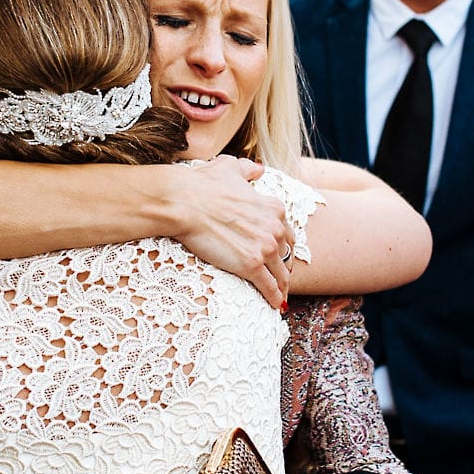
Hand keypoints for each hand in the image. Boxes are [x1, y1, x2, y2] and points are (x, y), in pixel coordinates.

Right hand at [172, 157, 293, 308]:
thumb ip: (248, 170)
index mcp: (274, 207)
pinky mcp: (251, 265)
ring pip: (281, 273)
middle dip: (283, 266)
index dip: (283, 246)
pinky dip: (274, 298)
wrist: (186, 202)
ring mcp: (265, 248)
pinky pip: (269, 287)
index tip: (279, 255)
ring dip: (282, 286)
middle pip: (286, 254)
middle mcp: (276, 227)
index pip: (288, 233)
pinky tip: (275, 306)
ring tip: (280, 296)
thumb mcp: (231, 167)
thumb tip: (259, 169)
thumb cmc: (203, 184)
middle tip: (279, 278)